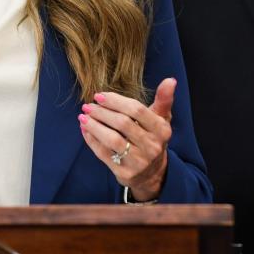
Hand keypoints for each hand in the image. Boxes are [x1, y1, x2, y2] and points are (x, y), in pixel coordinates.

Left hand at [78, 77, 174, 201]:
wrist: (152, 173)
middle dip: (102, 112)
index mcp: (162, 130)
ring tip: (83, 116)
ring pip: (112, 140)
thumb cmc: (153, 137)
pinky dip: (91, 140)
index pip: (137, 110)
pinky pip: (104, 154)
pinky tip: (85, 130)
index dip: (116, 101)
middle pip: (122, 124)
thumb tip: (170, 79)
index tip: (99, 95)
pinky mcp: (125, 173)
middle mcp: (152, 147)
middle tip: (88, 105)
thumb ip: (164, 99)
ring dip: (94, 126)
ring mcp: (139, 162)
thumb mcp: (161, 119)